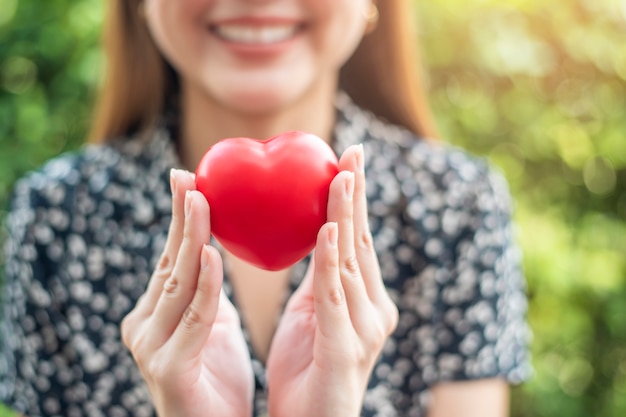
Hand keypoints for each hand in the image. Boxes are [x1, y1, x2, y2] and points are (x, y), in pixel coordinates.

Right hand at [121, 169, 253, 416]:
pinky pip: (194, 319)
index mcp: (155, 314)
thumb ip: (207, 292)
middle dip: (180, 217)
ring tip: (203, 201)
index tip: (188, 178)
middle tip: (189, 176)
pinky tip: (213, 254)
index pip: (170, 257)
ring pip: (177, 284)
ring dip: (191, 239)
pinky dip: (205, 286)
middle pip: (169, 262)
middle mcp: (144, 326)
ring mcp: (151, 348)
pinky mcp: (169, 370)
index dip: (180, 218)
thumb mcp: (212, 326)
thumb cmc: (216, 380)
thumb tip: (215, 250)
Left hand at [265, 145, 398, 416]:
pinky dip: (331, 264)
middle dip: (356, 195)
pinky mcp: (345, 354)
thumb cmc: (307, 372)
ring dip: (345, 218)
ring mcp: (364, 333)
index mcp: (364, 300)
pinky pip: (333, 300)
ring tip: (338, 178)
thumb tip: (313, 236)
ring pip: (351, 264)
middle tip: (351, 152)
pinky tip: (326, 231)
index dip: (354, 198)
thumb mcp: (312, 315)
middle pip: (361, 243)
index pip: (358, 240)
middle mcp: (373, 311)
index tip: (348, 158)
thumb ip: (319, 279)